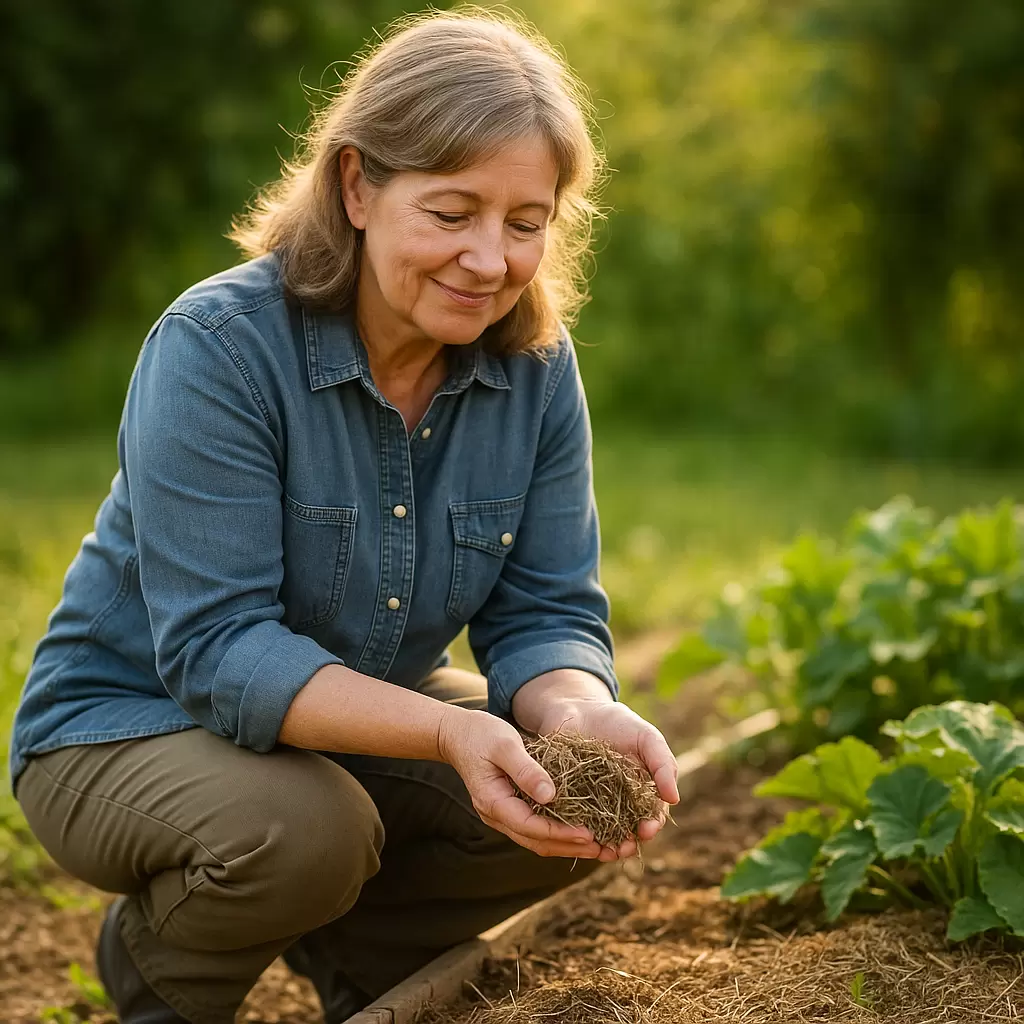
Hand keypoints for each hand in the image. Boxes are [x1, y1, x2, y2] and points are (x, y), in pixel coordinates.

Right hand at [437, 707, 605, 858]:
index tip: (588, 834)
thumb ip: (526, 769)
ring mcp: (502, 815)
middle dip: (569, 847)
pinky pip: (536, 828)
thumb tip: (551, 795)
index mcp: (493, 802)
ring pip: (537, 840)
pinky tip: (579, 829)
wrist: (458, 734)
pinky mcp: (510, 809)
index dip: (560, 833)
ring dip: (566, 845)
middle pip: (536, 842)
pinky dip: (558, 832)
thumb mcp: (504, 744)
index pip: (530, 827)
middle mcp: (497, 816)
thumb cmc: (480, 734)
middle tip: (602, 848)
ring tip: (598, 846)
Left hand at [536, 698, 679, 861]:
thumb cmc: (616, 722)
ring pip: (600, 831)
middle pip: (626, 830)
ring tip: (601, 851)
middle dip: (626, 843)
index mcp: (641, 790)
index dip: (650, 826)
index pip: (650, 815)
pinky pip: (572, 821)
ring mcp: (592, 803)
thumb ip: (663, 764)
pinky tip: (575, 837)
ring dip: (603, 845)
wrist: (576, 708)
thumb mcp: (646, 737)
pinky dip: (575, 831)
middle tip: (621, 849)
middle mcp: (618, 802)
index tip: (645, 830)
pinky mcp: (567, 799)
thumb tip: (674, 799)